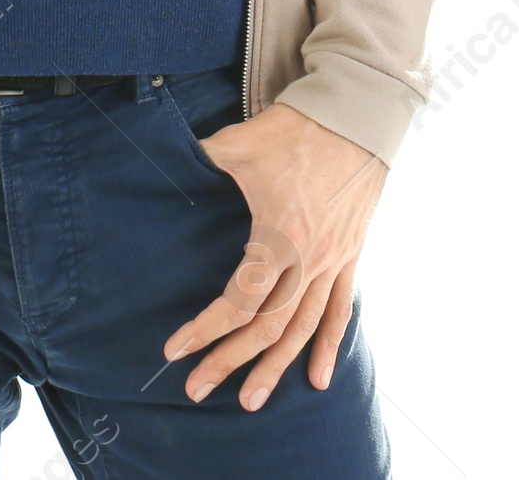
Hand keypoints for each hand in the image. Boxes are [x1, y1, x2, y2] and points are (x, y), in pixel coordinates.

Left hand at [163, 102, 384, 411]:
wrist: (357, 117)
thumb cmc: (296, 130)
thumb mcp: (240, 143)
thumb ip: (200, 158)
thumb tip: (162, 158)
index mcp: (279, 238)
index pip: (239, 301)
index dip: (206, 329)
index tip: (175, 349)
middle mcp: (309, 261)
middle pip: (268, 328)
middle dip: (230, 362)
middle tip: (197, 389)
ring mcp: (333, 262)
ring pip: (303, 329)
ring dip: (276, 367)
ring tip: (251, 400)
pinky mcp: (351, 256)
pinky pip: (341, 311)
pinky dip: (329, 347)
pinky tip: (319, 380)